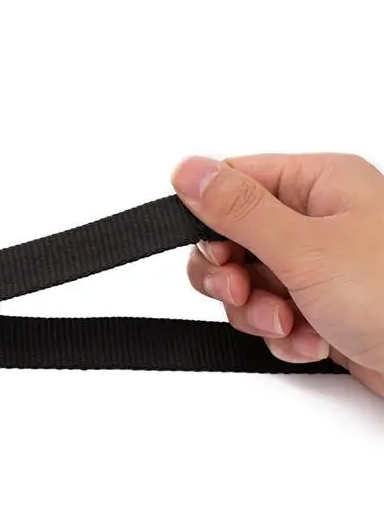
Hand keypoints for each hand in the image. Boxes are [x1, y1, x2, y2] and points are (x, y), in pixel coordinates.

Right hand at [172, 153, 383, 397]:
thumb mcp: (305, 249)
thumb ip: (237, 209)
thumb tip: (187, 168)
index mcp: (321, 183)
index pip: (234, 181)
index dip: (209, 219)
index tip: (217, 252)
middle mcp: (320, 219)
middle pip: (232, 237)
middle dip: (232, 276)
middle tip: (245, 293)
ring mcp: (322, 265)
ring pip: (247, 282)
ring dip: (257, 312)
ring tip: (290, 324)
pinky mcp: (324, 307)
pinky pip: (272, 315)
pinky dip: (283, 334)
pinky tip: (312, 341)